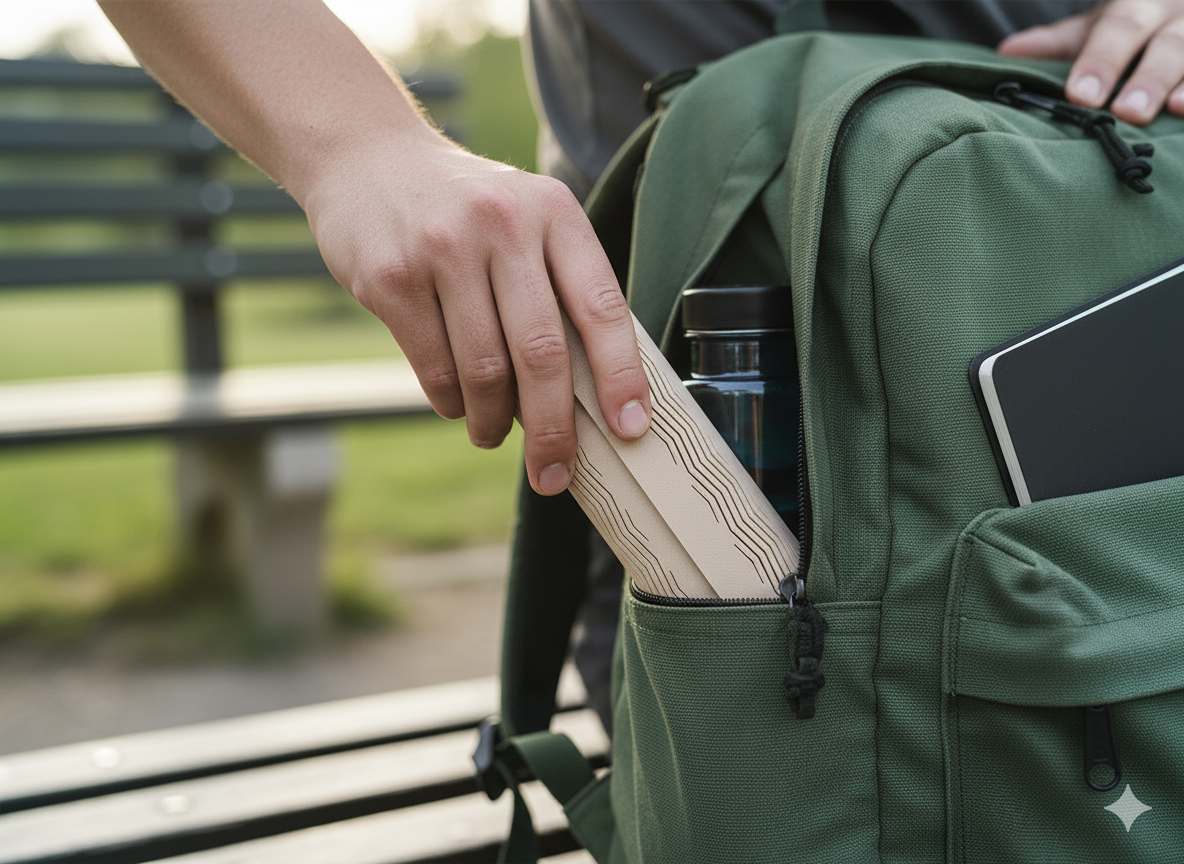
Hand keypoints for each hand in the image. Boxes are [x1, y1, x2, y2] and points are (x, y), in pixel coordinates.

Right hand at [303, 134, 651, 495]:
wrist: (366, 158)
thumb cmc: (466, 210)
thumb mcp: (526, 220)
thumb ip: (561, 287)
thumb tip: (597, 393)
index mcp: (555, 213)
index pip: (602, 307)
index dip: (621, 376)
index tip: (630, 429)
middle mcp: (504, 224)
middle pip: (542, 352)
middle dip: (554, 427)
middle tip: (554, 471)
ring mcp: (443, 248)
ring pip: (485, 370)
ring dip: (494, 422)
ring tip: (495, 434)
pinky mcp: (391, 277)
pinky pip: (434, 368)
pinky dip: (451, 403)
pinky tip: (458, 404)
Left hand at [997, 0, 1183, 124]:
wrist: (1178, 5)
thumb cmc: (1133, 24)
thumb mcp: (1098, 28)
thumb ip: (1060, 44)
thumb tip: (1007, 54)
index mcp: (1139, 4)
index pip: (1119, 28)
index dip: (1101, 60)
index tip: (1080, 94)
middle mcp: (1178, 14)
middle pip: (1169, 43)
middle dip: (1148, 77)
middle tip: (1126, 112)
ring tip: (1173, 109)